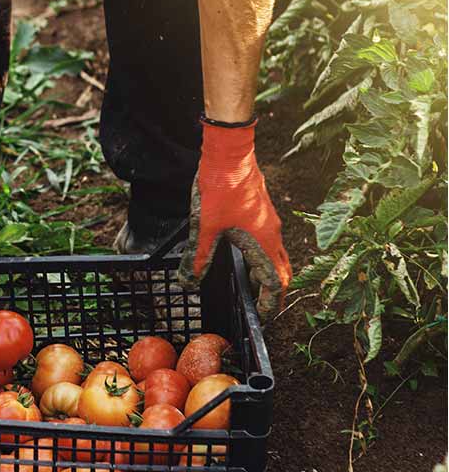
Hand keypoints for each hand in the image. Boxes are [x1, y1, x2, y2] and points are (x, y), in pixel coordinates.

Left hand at [179, 117, 291, 316]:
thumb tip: (189, 282)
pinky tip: (243, 257)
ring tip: (251, 287)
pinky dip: (263, 257)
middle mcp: (273, 235)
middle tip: (260, 307)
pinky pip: (270, 242)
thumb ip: (198, 257)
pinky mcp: (262, 212)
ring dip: (268, 274)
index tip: (262, 317)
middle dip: (273, 292)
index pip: (276, 282)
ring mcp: (270, 222)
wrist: (230, 153)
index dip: (270, 303)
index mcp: (264, 243)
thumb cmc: (221, 188)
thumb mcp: (204, 227)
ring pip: (277, 256)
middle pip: (282, 272)